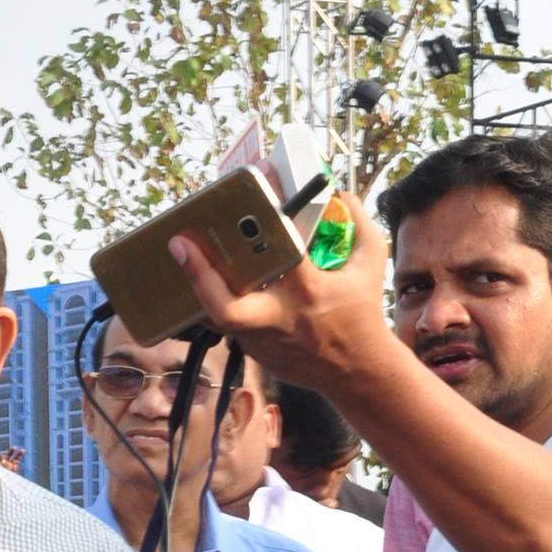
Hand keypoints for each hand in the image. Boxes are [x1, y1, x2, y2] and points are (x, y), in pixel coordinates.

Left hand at [169, 194, 393, 397]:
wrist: (357, 373)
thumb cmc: (364, 312)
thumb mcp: (372, 263)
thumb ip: (359, 223)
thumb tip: (339, 193)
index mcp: (309, 291)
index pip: (283, 248)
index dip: (268, 212)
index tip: (255, 178)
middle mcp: (279, 319)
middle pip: (226, 307)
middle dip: (199, 275)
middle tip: (178, 243)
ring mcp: (263, 342)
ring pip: (216, 316)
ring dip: (197, 286)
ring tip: (181, 254)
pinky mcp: (256, 354)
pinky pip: (227, 324)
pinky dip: (214, 301)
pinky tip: (203, 277)